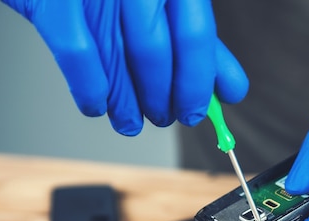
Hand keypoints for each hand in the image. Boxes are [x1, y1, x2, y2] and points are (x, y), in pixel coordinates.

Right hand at [1, 0, 248, 134]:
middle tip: (164, 117)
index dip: (197, 84)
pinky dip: (90, 91)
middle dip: (162, 99)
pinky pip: (78, 54)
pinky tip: (96, 105)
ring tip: (131, 122)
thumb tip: (231, 91)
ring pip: (119, 58)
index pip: (195, 36)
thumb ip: (201, 48)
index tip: (196, 113)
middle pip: (156, 52)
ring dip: (128, 105)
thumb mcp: (167, 11)